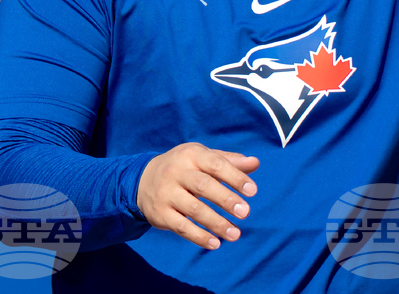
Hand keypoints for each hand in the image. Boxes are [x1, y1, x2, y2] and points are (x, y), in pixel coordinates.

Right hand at [136, 142, 259, 249]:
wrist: (143, 179)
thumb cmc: (185, 167)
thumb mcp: (204, 157)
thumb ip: (230, 161)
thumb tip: (255, 163)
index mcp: (192, 155)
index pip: (216, 164)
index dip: (235, 177)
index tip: (253, 191)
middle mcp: (177, 172)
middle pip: (204, 186)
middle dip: (226, 200)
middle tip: (245, 213)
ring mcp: (166, 193)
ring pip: (193, 210)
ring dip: (216, 223)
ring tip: (235, 234)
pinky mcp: (160, 214)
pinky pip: (181, 227)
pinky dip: (198, 237)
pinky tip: (215, 243)